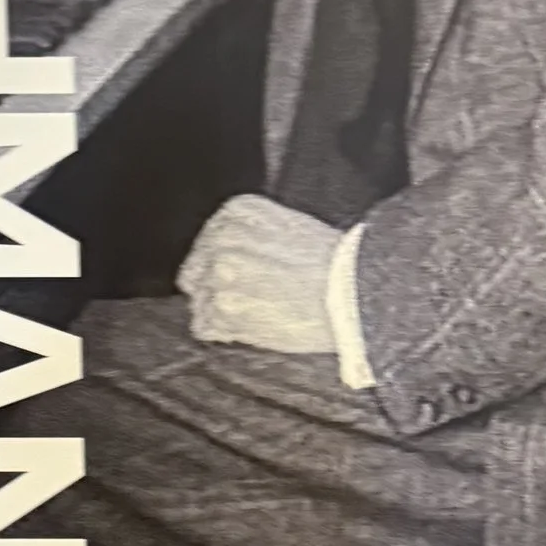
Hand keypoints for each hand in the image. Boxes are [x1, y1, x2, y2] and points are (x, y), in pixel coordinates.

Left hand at [177, 194, 342, 356]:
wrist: (350, 294)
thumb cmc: (332, 263)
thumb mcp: (287, 225)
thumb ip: (250, 234)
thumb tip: (228, 256)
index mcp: (236, 213)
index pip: (206, 240)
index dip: (219, 262)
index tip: (240, 274)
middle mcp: (221, 242)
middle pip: (195, 272)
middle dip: (214, 286)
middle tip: (245, 298)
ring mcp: (219, 278)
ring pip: (199, 301)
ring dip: (221, 312)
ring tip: (255, 314)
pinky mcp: (224, 314)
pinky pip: (203, 327)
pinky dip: (221, 331)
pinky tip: (247, 328)